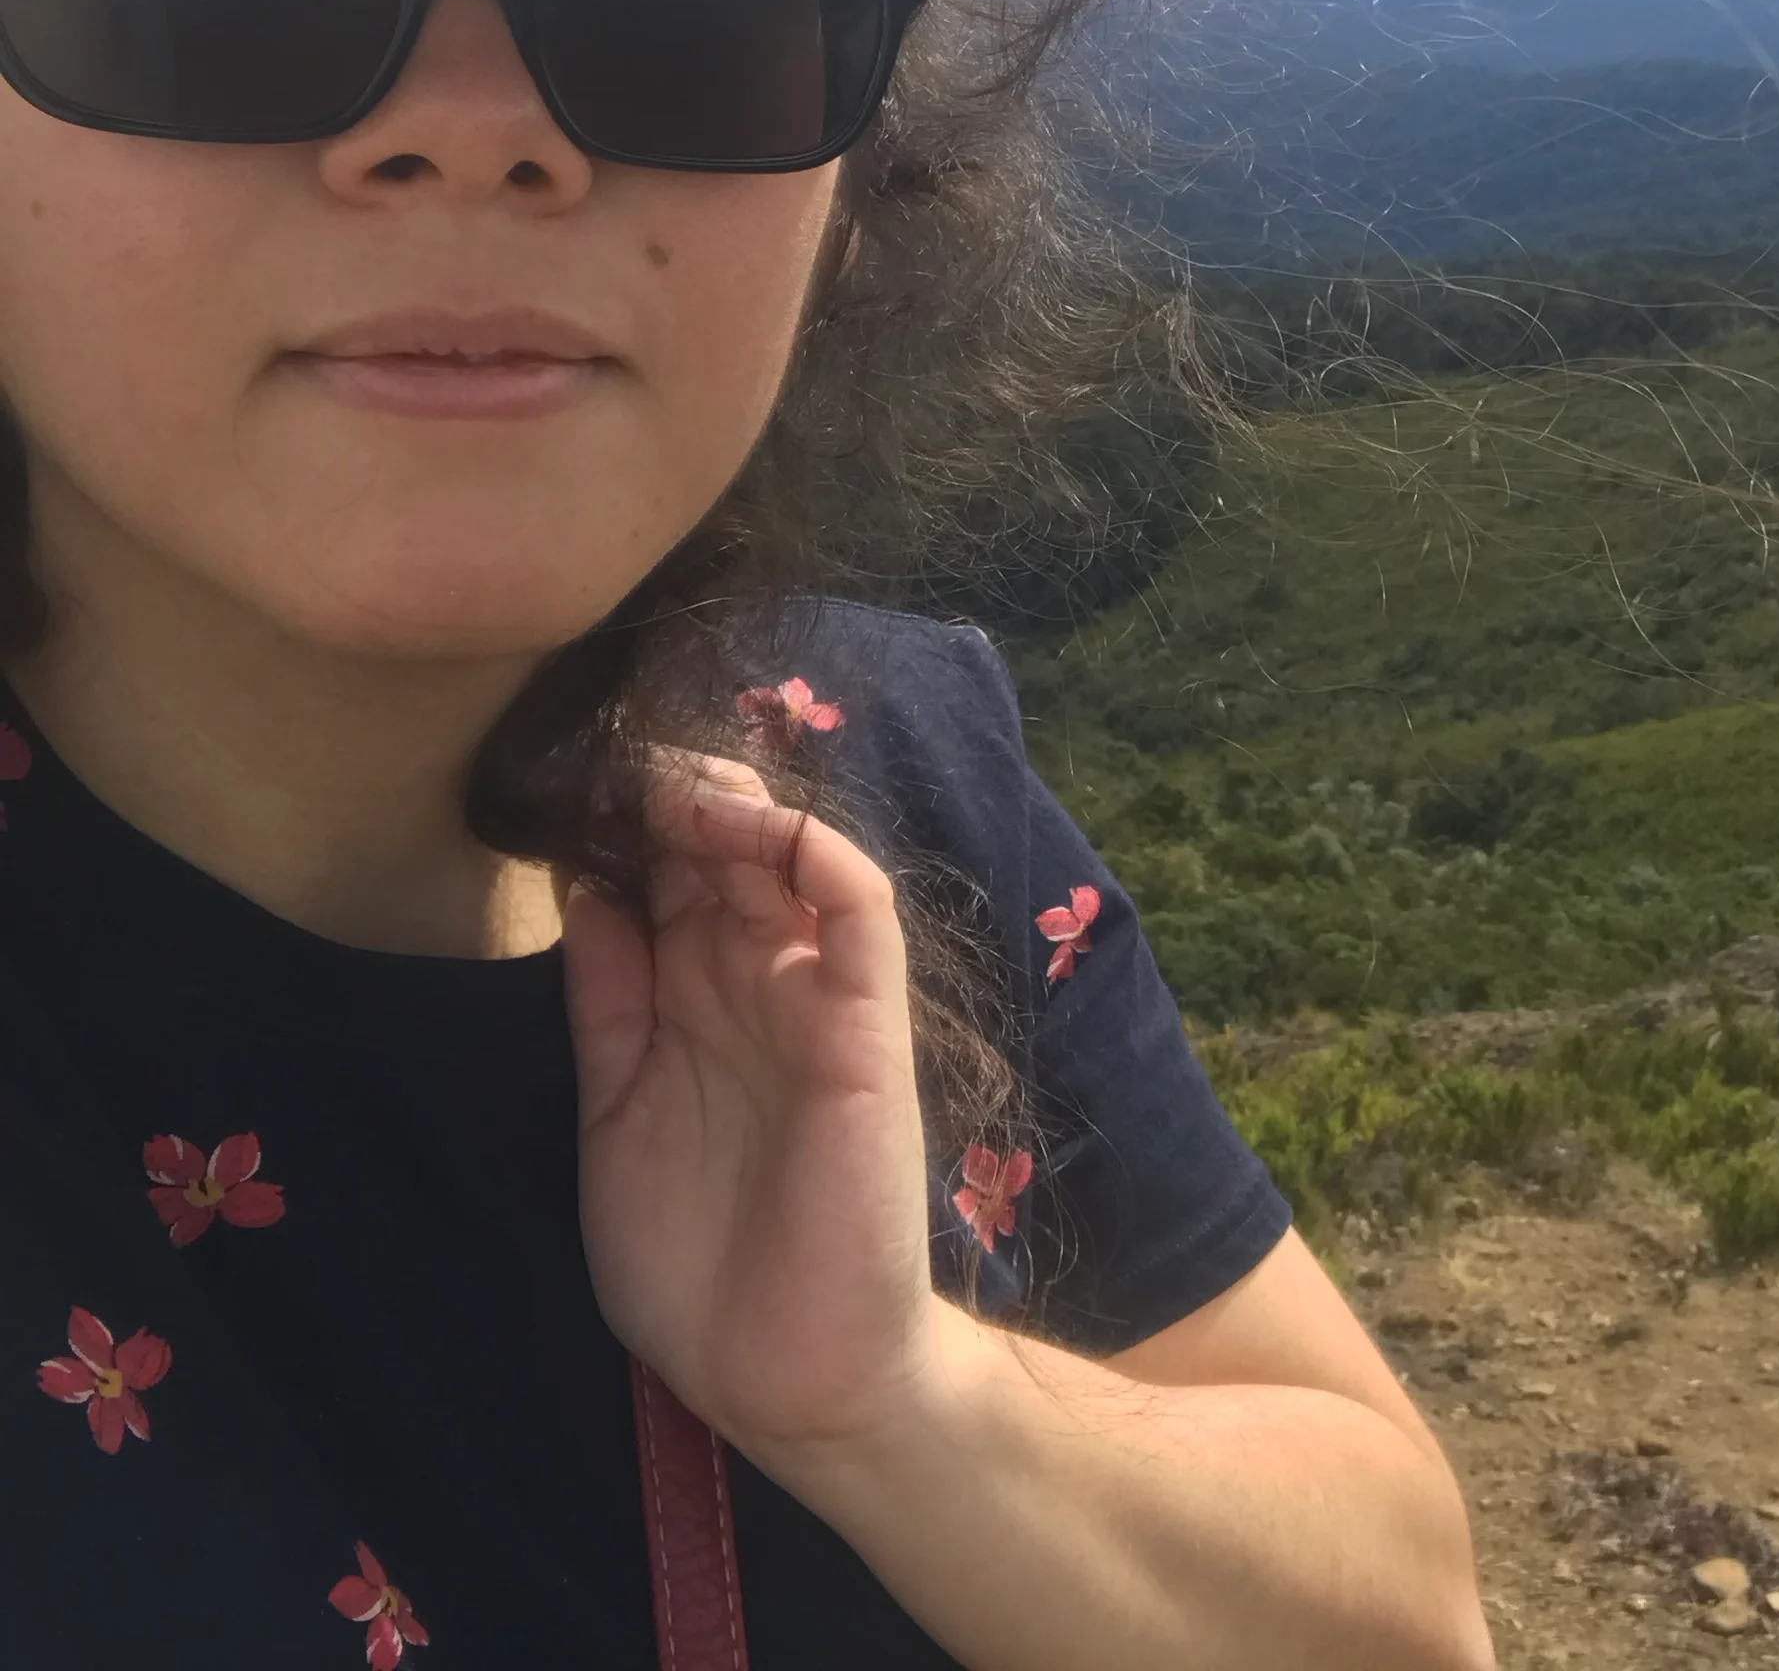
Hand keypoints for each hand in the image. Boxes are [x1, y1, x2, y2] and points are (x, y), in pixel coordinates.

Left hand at [559, 756, 940, 1456]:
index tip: (557, 787)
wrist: (788, 1375)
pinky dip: (816, 851)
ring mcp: (818, 999)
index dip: (620, 827)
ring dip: (732, 804)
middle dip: (667, 794)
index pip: (667, 881)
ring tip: (667, 782)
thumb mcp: (614, 1116)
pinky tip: (753, 825)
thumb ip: (607, 1005)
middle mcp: (760, 986)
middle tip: (611, 757)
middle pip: (722, 854)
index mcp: (696, 1007)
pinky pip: (860, 911)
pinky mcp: (867, 1026)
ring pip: (790, 860)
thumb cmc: (696, 1269)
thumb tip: (585, 891)